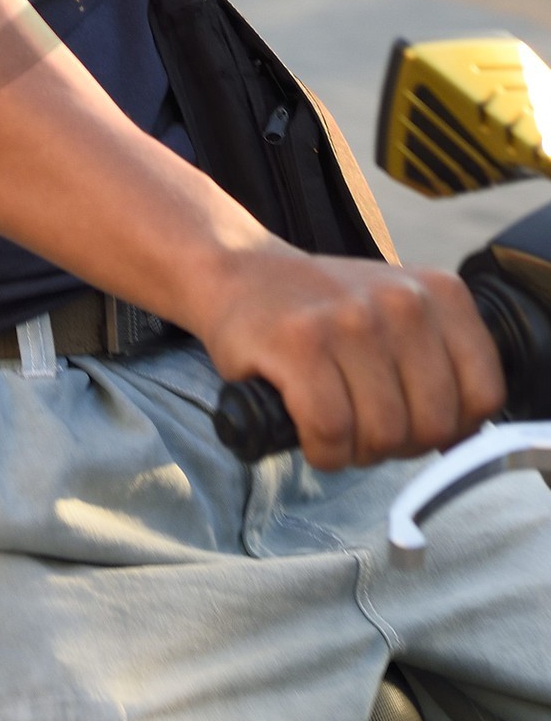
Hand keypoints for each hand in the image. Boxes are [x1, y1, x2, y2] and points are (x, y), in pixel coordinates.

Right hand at [196, 245, 504, 471]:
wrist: (237, 270)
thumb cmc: (321, 311)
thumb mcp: (398, 317)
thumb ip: (439, 365)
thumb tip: (461, 445)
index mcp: (440, 294)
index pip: (483, 396)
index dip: (449, 429)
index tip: (413, 422)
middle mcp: (402, 301)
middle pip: (432, 425)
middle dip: (396, 445)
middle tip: (361, 424)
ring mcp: (350, 320)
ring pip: (382, 435)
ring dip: (353, 450)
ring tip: (331, 422)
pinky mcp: (299, 344)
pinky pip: (331, 433)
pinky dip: (320, 450)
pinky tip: (306, 430)